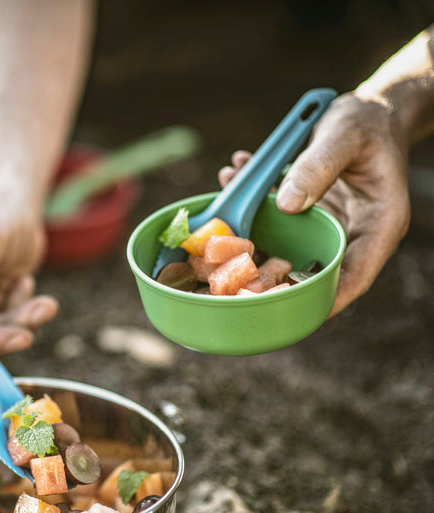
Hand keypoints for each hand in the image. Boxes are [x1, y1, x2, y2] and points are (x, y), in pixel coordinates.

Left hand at [218, 92, 410, 315]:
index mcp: (379, 224)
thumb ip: (319, 166)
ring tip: (224, 214)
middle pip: (316, 269)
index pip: (356, 274)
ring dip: (253, 233)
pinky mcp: (309, 214)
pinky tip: (234, 176)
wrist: (370, 109)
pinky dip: (254, 205)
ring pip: (289, 245)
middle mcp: (353, 232)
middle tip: (235, 277)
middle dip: (275, 275)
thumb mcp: (345, 134)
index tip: (292, 312)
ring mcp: (328, 226)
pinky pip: (278, 220)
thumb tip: (287, 204)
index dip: (326, 298)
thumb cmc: (368, 121)